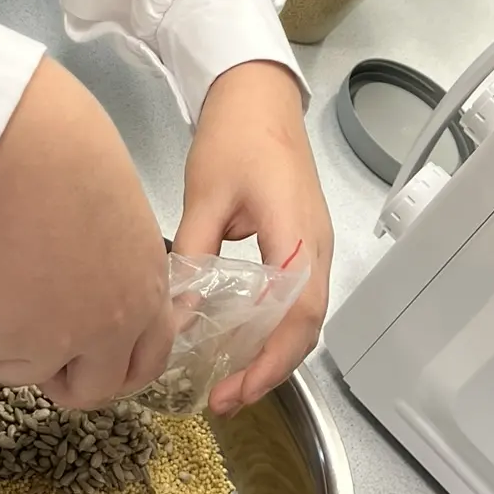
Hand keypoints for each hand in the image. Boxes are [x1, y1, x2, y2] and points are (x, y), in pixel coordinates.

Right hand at [0, 56, 172, 409]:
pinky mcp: (14, 349)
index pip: (150, 358)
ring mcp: (66, 345)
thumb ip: (118, 267)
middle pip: (100, 389)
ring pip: (43, 377)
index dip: (121, 365)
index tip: (100, 357)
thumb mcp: (119, 222)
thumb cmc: (67, 159)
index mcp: (149, 289)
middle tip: (43, 350)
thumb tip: (94, 283)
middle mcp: (116, 328)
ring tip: (8, 290)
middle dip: (74, 380)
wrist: (26, 155)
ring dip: (27, 352)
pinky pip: (1, 359)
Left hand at [173, 61, 332, 415]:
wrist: (257, 94)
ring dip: (272, 353)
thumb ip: (194, 255)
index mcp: (297, 234)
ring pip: (304, 316)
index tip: (236, 389)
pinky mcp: (302, 241)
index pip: (299, 312)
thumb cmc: (234, 136)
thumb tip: (178, 314)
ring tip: (229, 382)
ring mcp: (314, 244)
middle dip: (270, 370)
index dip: (272, 359)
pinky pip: (296, 297)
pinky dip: (273, 328)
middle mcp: (316, 245)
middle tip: (223, 399)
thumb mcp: (206, 195)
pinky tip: (240, 341)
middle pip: (306, 325)